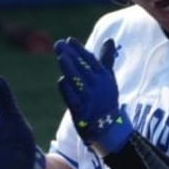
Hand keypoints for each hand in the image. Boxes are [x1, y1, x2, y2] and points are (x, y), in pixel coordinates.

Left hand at [54, 37, 132, 155]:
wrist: (108, 128)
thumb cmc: (106, 100)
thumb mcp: (108, 79)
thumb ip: (107, 59)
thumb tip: (110, 40)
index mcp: (104, 78)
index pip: (91, 61)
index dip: (80, 50)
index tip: (69, 40)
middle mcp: (98, 88)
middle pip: (83, 68)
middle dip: (71, 55)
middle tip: (59, 44)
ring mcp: (90, 100)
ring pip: (78, 81)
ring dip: (69, 68)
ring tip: (61, 56)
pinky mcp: (82, 112)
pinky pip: (73, 98)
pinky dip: (68, 90)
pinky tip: (62, 81)